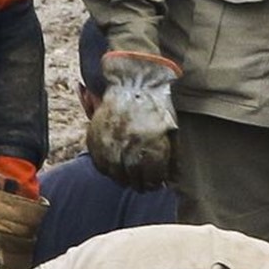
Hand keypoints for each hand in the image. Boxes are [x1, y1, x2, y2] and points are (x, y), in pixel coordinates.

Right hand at [86, 52, 180, 191]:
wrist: (134, 83)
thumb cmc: (156, 109)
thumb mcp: (172, 133)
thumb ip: (172, 159)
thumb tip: (172, 181)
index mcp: (152, 148)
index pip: (151, 179)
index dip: (153, 184)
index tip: (154, 184)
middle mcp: (130, 148)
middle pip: (132, 179)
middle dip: (138, 184)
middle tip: (140, 185)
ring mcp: (111, 143)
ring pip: (114, 173)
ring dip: (122, 178)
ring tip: (127, 177)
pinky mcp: (96, 137)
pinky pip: (98, 163)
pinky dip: (106, 168)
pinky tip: (113, 166)